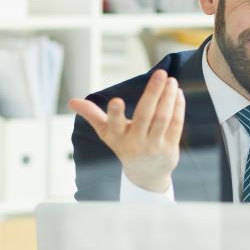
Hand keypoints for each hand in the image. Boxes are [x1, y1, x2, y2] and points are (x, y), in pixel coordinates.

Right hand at [69, 70, 184, 191]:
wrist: (146, 175)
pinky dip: (177, 107)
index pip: (114, 125)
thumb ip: (92, 115)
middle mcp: (135, 143)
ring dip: (168, 97)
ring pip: (162, 118)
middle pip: (145, 116)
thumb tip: (72, 101)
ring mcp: (154, 147)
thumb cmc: (124, 147)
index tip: (116, 101)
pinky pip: (175, 124)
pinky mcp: (170, 148)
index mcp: (117, 137)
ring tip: (171, 80)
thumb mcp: (107, 133)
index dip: (115, 114)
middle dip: (153, 93)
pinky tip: (177, 93)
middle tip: (160, 74)